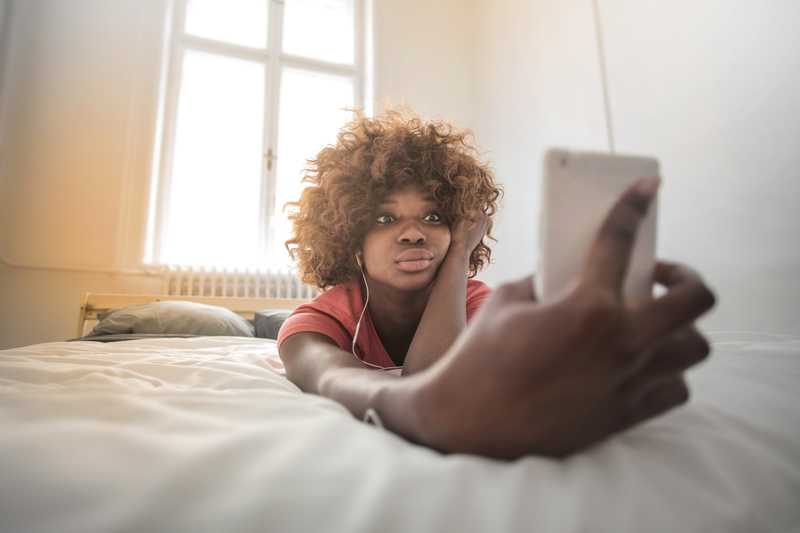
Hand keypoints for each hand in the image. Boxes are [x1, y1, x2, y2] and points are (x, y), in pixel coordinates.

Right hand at [382, 177, 715, 459]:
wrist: (468, 423)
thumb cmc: (479, 359)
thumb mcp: (506, 302)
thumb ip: (544, 282)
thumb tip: (564, 276)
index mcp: (587, 307)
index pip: (619, 242)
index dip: (633, 207)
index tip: (646, 189)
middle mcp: (620, 343)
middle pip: (694, 299)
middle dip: (686, 276)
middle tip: (659, 276)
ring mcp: (628, 382)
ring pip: (694, 348)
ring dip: (678, 329)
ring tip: (650, 325)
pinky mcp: (624, 415)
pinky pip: (674, 390)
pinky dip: (667, 373)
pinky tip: (640, 365)